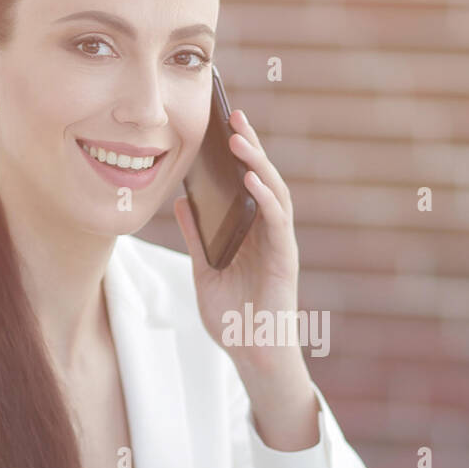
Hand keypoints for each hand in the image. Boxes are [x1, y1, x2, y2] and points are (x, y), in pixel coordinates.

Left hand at [172, 108, 302, 375]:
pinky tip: (251, 180)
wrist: (250, 352)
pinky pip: (278, 221)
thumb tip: (183, 200)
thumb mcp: (205, 269)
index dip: (239, 153)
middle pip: (263, 179)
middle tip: (233, 114)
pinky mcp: (285, 259)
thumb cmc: (232, 317)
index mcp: (252, 231)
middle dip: (250, 145)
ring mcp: (279, 244)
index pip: (248, 183)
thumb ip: (198, 235)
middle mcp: (269, 232)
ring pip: (274, 192)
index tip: (223, 123)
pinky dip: (266, 198)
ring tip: (240, 138)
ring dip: (259, 163)